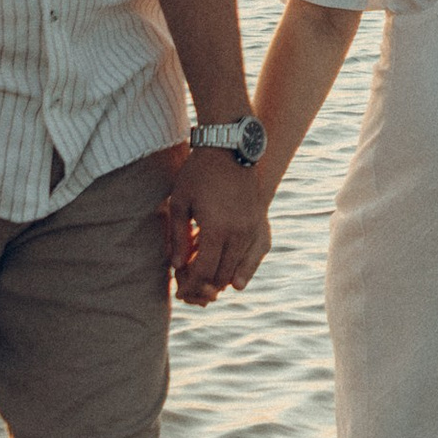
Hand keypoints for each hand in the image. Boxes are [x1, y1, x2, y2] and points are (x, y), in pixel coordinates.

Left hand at [164, 145, 272, 305]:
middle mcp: (239, 233)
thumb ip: (179, 238)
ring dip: (220, 275)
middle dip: (205, 284)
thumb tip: (178, 266)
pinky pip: (249, 254)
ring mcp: (252, 228)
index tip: (179, 289)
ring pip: (237, 267)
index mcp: (217, 229)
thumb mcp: (180, 203)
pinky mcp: (259, 222)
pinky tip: (220, 261)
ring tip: (202, 272)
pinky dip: (234, 263)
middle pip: (223, 275)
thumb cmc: (199, 173)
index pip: (204, 271)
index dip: (191, 284)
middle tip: (189, 284)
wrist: (230, 148)